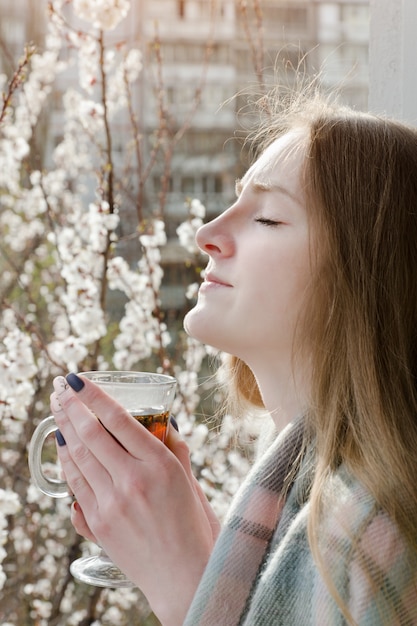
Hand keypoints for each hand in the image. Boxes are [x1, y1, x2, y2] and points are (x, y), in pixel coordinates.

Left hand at [51, 375, 219, 625]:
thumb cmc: (196, 528)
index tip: (78, 380)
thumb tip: (164, 424)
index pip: (118, 420)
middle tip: (60, 389)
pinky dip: (67, 463)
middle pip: (91, 434)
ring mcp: (111, 504)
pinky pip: (75, 486)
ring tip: (56, 411)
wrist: (186, 579)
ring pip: (78, 458)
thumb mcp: (191, 481)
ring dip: (63, 431)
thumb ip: (175, 450)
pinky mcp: (98, 524)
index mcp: (160, 465)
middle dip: (71, 407)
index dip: (94, 396)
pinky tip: (64, 449)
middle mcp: (132, 480)